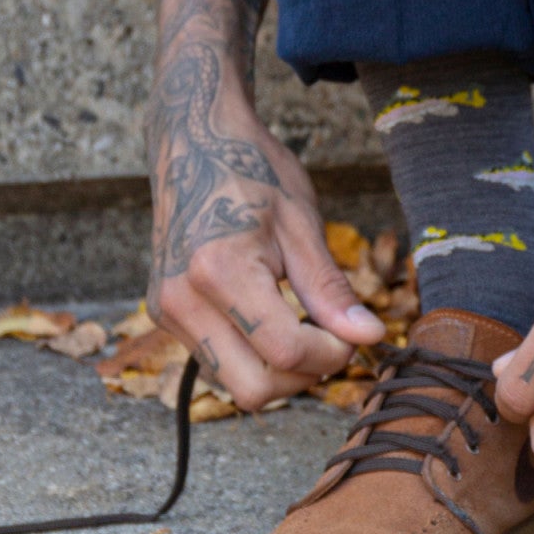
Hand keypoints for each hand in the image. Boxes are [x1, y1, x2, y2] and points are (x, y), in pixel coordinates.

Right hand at [147, 41, 384, 407]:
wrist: (194, 143)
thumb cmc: (252, 172)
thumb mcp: (302, 223)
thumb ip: (331, 289)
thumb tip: (369, 338)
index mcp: (220, 271)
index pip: (285, 352)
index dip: (332, 353)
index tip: (353, 331)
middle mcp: (182, 300)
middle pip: (253, 390)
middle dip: (303, 376)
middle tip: (332, 339)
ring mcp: (167, 311)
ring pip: (232, 384)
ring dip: (278, 372)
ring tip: (305, 327)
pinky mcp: (164, 314)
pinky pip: (216, 363)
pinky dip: (252, 358)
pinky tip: (274, 322)